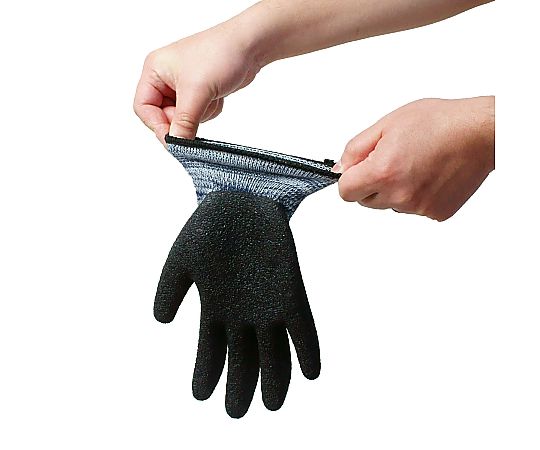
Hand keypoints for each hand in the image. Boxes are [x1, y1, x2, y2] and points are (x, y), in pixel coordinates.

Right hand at [133, 20, 260, 144]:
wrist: (250, 45)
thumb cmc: (220, 54)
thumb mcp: (197, 91)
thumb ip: (184, 121)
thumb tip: (176, 144)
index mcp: (154, 70)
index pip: (143, 107)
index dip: (157, 125)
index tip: (173, 141)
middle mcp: (165, 78)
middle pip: (162, 116)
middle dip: (182, 119)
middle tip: (197, 117)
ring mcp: (183, 86)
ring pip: (182, 119)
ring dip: (199, 115)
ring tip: (210, 97)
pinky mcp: (199, 92)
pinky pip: (197, 115)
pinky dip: (209, 111)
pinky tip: (218, 96)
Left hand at [335, 97, 494, 220]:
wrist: (480, 132)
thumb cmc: (439, 122)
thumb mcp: (387, 125)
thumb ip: (356, 150)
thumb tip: (340, 168)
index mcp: (383, 172)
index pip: (345, 192)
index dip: (350, 178)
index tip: (359, 170)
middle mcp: (400, 195)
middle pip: (366, 201)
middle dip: (372, 183)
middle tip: (393, 161)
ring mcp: (419, 207)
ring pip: (391, 205)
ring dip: (395, 190)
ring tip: (416, 164)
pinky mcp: (436, 213)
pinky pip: (414, 209)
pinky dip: (417, 195)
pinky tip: (429, 175)